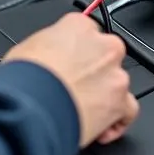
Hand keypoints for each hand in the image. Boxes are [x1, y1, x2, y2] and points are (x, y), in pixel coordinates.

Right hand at [3, 13, 138, 147]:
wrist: (32, 106)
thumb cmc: (25, 77)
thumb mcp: (28, 48)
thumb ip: (47, 48)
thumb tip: (44, 59)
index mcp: (79, 26)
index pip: (85, 31)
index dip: (75, 50)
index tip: (69, 61)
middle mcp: (103, 46)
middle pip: (106, 54)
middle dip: (94, 69)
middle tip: (76, 85)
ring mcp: (115, 74)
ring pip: (118, 82)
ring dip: (104, 95)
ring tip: (82, 111)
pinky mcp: (120, 103)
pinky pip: (128, 110)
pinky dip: (117, 120)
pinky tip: (101, 128)